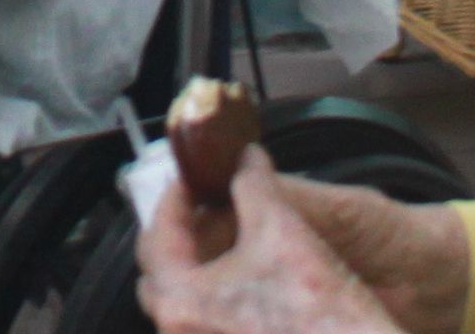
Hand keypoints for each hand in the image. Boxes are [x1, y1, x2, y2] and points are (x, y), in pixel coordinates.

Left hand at [137, 154, 440, 333]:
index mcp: (181, 299)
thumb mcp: (281, 227)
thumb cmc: (318, 308)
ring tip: (227, 242)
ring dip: (197, 269)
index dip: (174, 199)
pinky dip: (215, 297)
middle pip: (160, 277)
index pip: (156, 236)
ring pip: (183, 303)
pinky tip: (246, 280)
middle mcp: (181, 331)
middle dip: (178, 238)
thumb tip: (245, 158)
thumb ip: (252, 183)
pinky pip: (206, 323)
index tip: (191, 181)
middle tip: (200, 210)